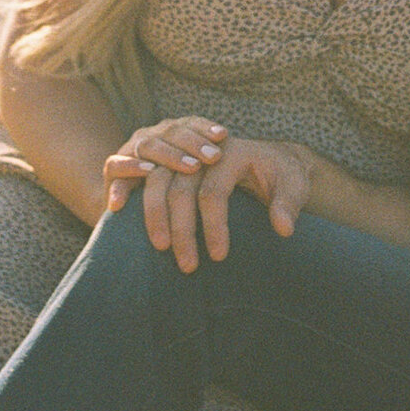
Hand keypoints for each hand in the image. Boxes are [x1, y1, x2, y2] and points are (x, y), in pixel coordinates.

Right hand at [101, 117, 228, 249]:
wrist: (130, 217)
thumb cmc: (175, 201)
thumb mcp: (196, 184)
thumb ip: (213, 172)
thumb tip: (248, 191)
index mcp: (173, 134)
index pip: (191, 123)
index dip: (206, 128)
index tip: (225, 137)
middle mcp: (152, 136)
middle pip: (173, 132)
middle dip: (195, 143)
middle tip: (214, 157)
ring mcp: (131, 150)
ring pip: (150, 144)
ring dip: (171, 155)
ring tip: (191, 168)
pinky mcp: (112, 170)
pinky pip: (117, 163)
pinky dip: (130, 167)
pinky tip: (148, 172)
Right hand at [126, 131, 315, 269]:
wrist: (267, 157)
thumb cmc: (280, 173)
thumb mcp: (294, 184)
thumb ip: (289, 203)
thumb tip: (283, 228)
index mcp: (232, 150)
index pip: (214, 191)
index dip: (214, 226)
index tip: (218, 256)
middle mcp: (198, 145)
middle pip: (179, 187)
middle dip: (181, 228)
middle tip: (187, 265)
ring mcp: (177, 145)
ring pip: (154, 176)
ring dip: (152, 211)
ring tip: (159, 245)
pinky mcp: (161, 155)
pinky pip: (130, 162)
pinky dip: (122, 181)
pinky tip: (115, 207)